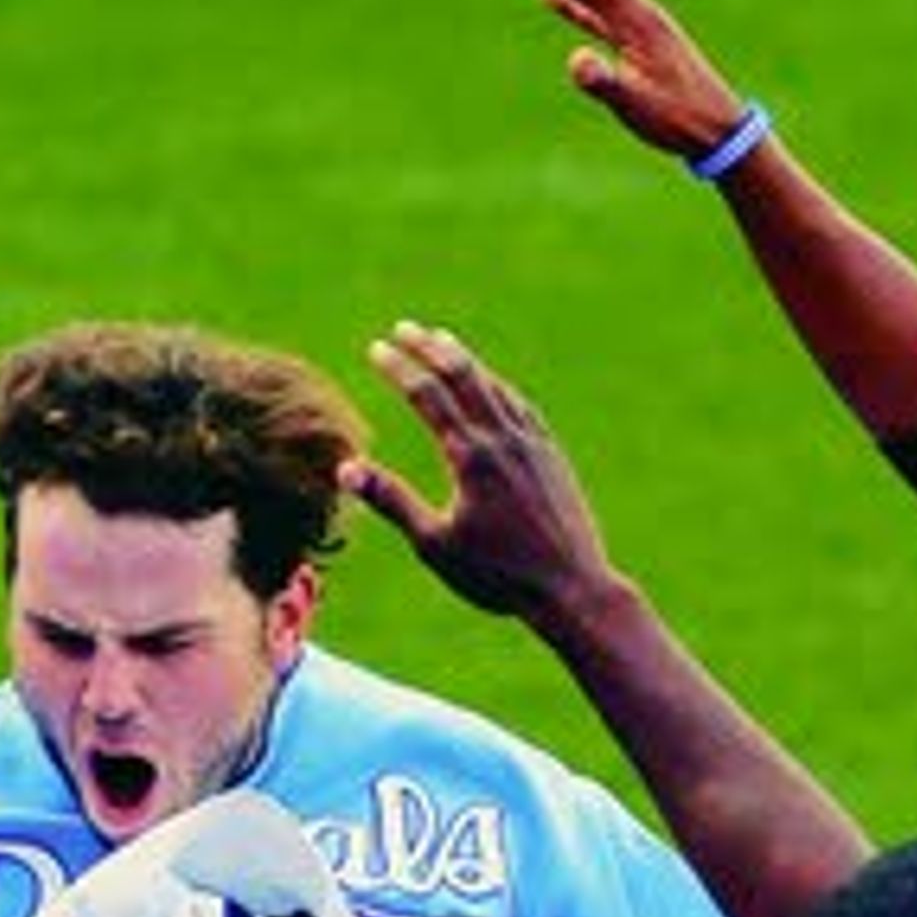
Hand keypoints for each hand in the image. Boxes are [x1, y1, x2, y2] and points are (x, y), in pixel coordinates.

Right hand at [347, 323, 622, 629]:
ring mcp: (532, 442)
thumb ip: (391, 500)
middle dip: (430, 347)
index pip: (427, 395)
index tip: (376, 348)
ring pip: (493, 384)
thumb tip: (345, 468)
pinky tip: (492, 386)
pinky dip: (496, 385)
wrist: (570, 587)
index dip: (398, 367)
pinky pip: (519, 404)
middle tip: (403, 328)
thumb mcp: (434, 544)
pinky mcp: (550, 454)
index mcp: (470, 456)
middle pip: (463, 374)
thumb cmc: (497, 575)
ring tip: (442, 343)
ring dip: (464, 360)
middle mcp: (503, 438)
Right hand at [499, 0, 753, 165]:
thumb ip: (606, 83)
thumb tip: (576, 60)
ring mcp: (636, 27)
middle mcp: (636, 13)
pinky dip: (571, 0)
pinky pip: (595, 13)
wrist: (721, 129)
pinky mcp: (634, 43)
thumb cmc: (682, 120)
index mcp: (637, 20)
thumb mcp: (640, 106)